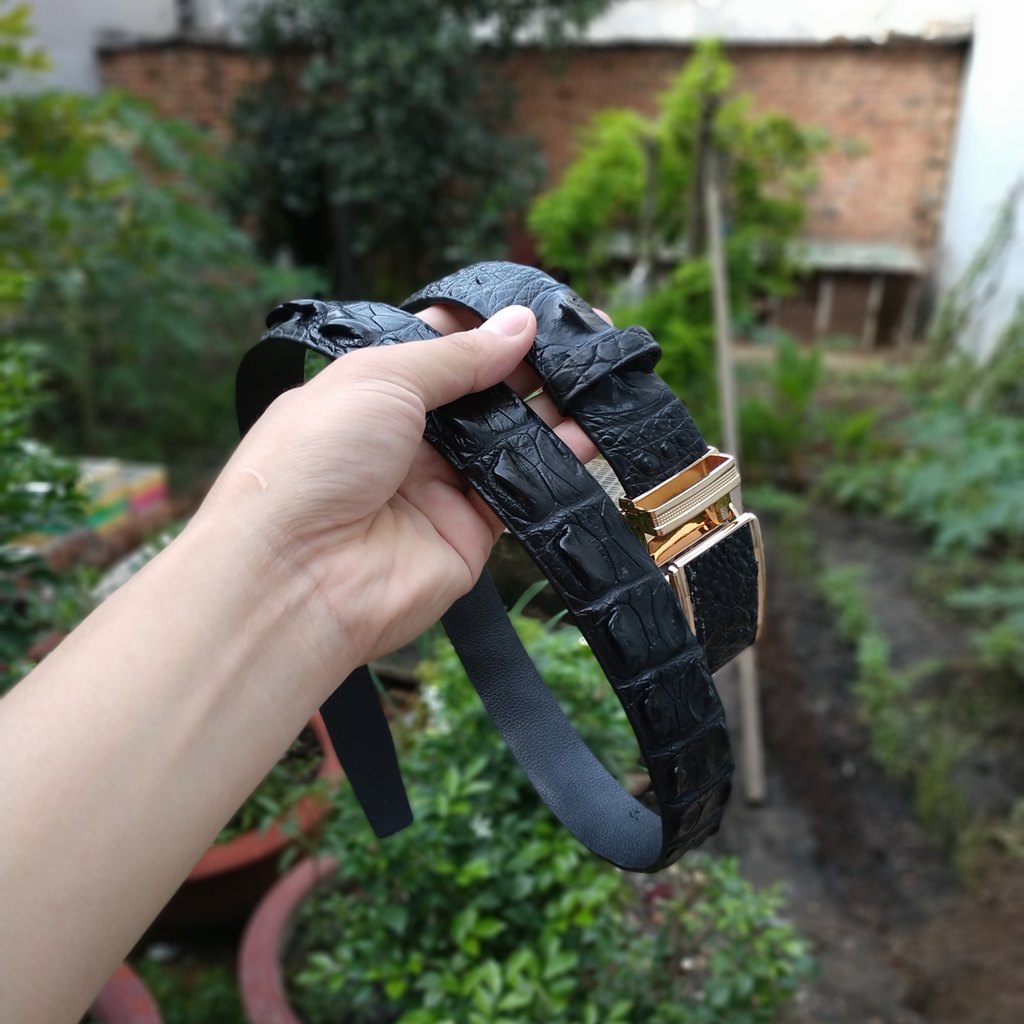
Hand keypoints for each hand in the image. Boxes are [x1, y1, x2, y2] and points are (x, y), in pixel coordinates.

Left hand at [195, 305, 595, 679]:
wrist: (296, 576)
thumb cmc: (313, 462)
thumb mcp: (379, 379)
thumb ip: (455, 357)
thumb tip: (518, 324)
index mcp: (372, 391)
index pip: (438, 350)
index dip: (484, 328)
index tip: (536, 310)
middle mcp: (407, 438)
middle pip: (480, 394)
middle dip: (527, 368)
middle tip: (584, 341)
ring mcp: (438, 487)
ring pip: (508, 440)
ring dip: (552, 412)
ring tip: (600, 381)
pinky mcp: (468, 533)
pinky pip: (521, 491)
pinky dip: (556, 464)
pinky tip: (590, 435)